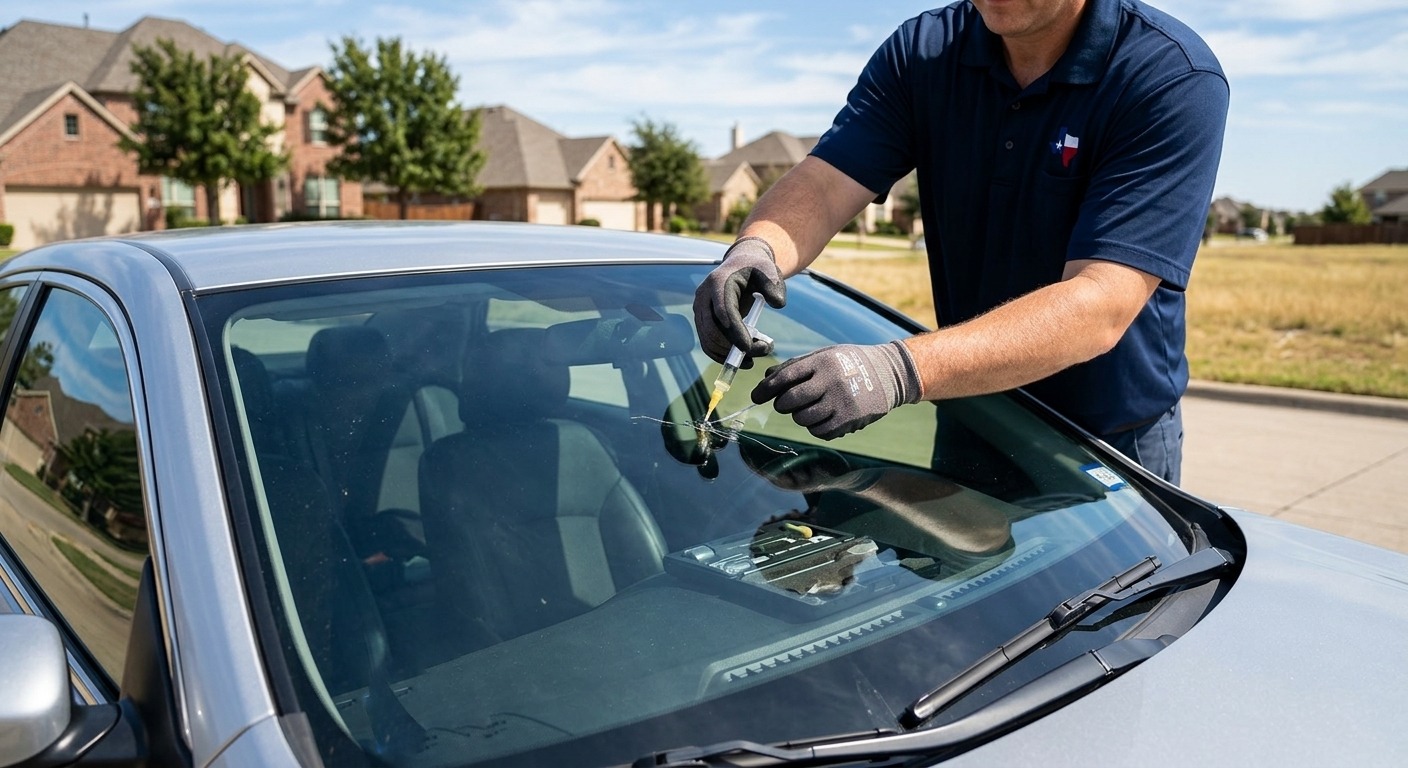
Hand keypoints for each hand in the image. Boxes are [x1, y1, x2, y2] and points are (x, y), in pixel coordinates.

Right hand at [693, 237, 785, 362]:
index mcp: (718, 282)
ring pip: (708, 339)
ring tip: (753, 359)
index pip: (723, 310)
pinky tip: (743, 360)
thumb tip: (777, 304)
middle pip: (712, 329)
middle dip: (734, 346)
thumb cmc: (756, 269)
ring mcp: (700, 309)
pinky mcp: (702, 319)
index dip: (734, 331)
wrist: (741, 265)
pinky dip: (722, 355)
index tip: (750, 347)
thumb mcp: (769, 272)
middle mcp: (704, 296)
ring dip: (728, 354)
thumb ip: (774, 286)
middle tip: (761, 351)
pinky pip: (707, 342)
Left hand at [752, 341, 921, 439]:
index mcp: (823, 362)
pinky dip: (815, 427)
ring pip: (802, 419)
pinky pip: (819, 432)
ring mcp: (841, 403)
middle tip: (784, 403)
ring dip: (799, 416)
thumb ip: (796, 366)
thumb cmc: (849, 363)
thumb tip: (767, 380)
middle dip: (782, 404)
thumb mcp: (825, 355)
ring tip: (809, 407)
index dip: (766, 389)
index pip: (785, 377)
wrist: (889, 374)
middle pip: (790, 401)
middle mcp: (831, 382)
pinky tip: (824, 416)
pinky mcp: (849, 421)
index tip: (756, 396)